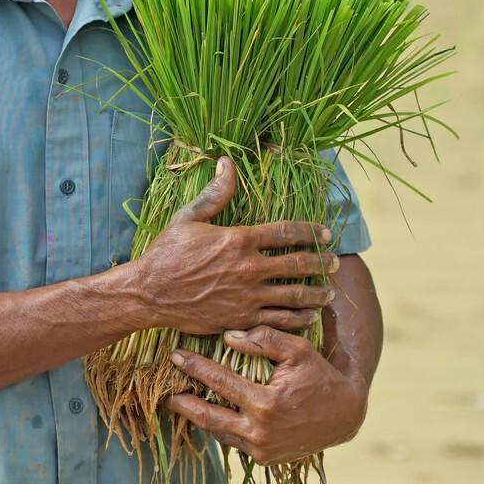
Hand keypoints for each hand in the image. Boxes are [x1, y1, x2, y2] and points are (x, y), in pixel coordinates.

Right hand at [134, 156, 339, 334]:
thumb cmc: (166, 254)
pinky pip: (279, 321)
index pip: (287, 232)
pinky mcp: (241, 319)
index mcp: (239, 239)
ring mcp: (247, 296)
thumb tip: (226, 162)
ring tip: (329, 292)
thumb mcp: (188, 218)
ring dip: (317, 293)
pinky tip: (309, 317)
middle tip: (335, 263)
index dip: (312, 231)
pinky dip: (299, 319)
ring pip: (295, 296)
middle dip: (322, 263)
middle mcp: (249, 268)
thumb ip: (215, 193)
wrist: (148, 294)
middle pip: (299, 264)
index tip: (325, 234)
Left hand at [164, 325, 368, 464]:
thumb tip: (228, 336)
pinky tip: (207, 416)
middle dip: (182, 403)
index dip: (195, 367)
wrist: (345, 414)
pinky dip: (220, 429)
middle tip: (163, 391)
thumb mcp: (298, 351)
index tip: (175, 356)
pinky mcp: (265, 460)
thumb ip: (263, 341)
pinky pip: (234, 443)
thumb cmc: (321, 376)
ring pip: (218, 433)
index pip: (219, 382)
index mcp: (265, 403)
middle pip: (207, 417)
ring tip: (179, 403)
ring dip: (197, 418)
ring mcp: (261, 449)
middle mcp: (260, 431)